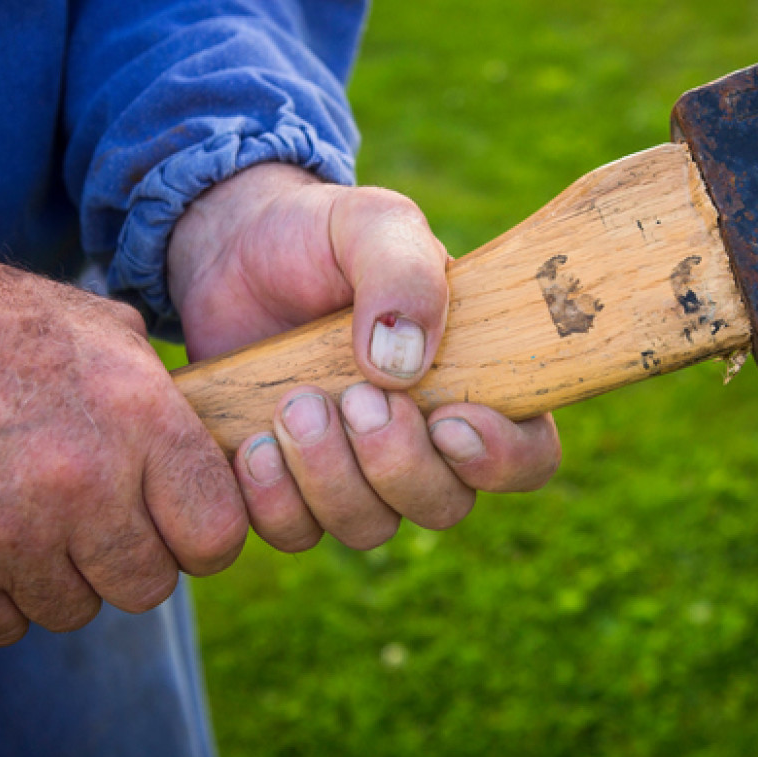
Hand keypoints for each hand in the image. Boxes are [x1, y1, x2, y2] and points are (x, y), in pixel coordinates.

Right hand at [0, 205, 246, 644]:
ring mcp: (13, 535)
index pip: (218, 535)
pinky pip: (4, 625)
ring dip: (61, 579)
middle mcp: (85, 484)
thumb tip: (214, 447)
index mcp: (140, 420)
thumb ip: (166, 400)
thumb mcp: (107, 331)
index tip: (177, 525)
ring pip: (77, 610)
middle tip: (97, 524)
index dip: (202, 536)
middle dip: (131, 561)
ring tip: (32, 521)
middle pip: (150, 587)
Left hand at [168, 164, 559, 551]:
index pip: (527, 454)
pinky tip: (252, 444)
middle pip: (445, 506)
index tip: (449, 421)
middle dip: (397, 464)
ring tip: (291, 405)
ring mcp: (355, 471)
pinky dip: (273, 500)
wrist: (230, 247)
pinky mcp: (288, 486)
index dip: (500, 460)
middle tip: (351, 398)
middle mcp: (422, 440)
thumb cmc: (321, 235)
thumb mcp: (372, 224)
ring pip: (369, 527)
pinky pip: (295, 533)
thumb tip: (404, 362)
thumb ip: (403, 272)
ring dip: (330, 479)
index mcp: (472, 380)